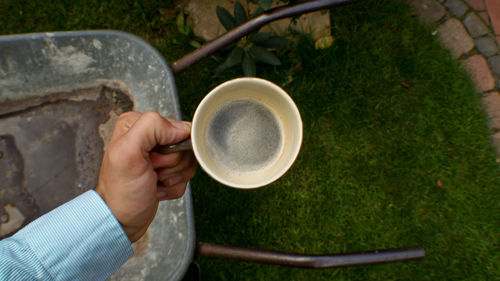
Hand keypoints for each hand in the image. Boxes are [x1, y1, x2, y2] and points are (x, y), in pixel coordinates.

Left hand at [95, 111, 195, 241]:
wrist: (121, 219)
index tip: (153, 160)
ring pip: (187, 160)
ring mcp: (158, 154)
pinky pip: (185, 175)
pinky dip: (174, 186)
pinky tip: (157, 188)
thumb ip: (151, 127)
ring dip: (174, 177)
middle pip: (183, 145)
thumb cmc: (120, 192)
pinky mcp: (166, 169)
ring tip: (154, 181)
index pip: (176, 127)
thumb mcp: (128, 153)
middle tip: (152, 172)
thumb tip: (181, 128)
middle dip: (172, 164)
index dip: (171, 147)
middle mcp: (148, 136)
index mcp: (137, 124)